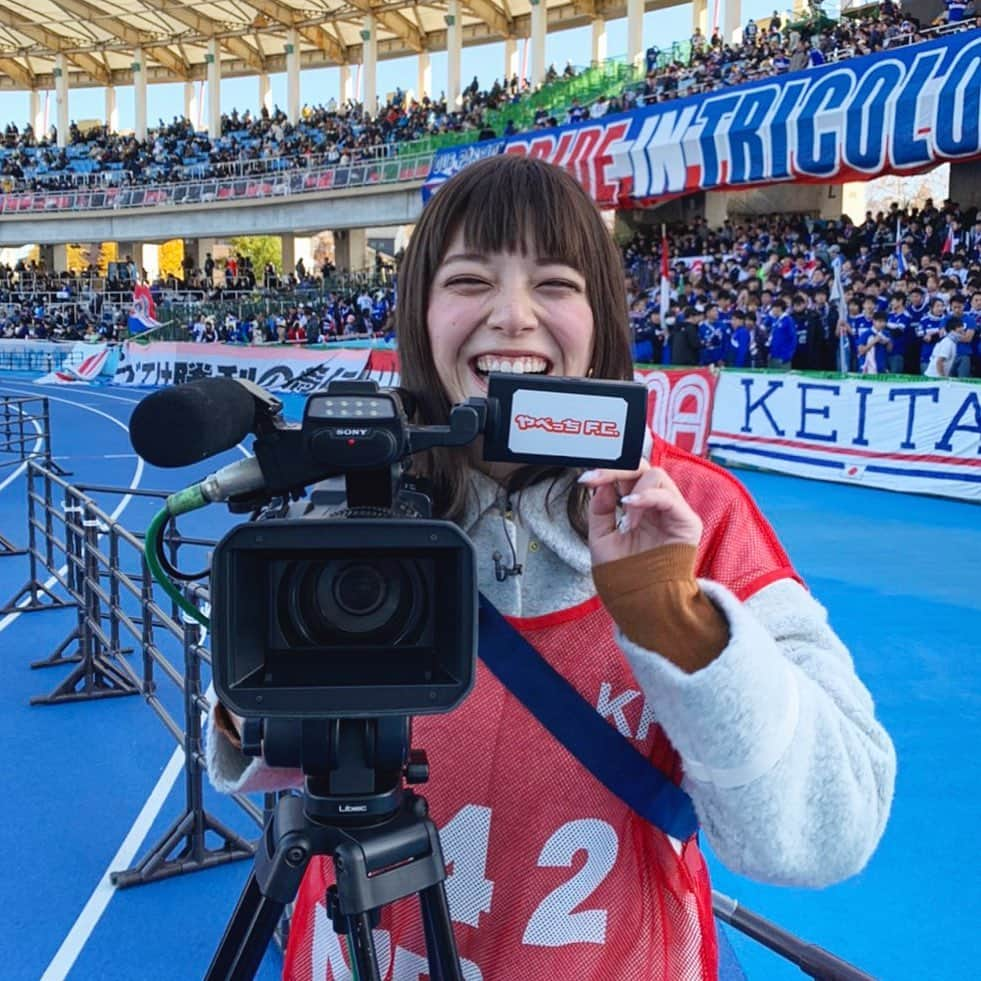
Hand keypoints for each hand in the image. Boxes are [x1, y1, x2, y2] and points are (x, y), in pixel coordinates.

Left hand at [579, 462, 702, 566]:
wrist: (641, 603)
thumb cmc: (624, 575)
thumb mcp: (601, 539)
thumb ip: (600, 510)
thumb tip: (601, 484)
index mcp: (639, 508)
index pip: (627, 476)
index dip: (607, 471)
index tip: (585, 478)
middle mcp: (657, 505)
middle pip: (641, 468)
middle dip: (616, 470)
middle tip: (595, 480)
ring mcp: (673, 512)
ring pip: (655, 475)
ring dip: (632, 493)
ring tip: (625, 521)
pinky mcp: (687, 522)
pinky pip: (668, 497)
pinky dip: (647, 498)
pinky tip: (630, 510)